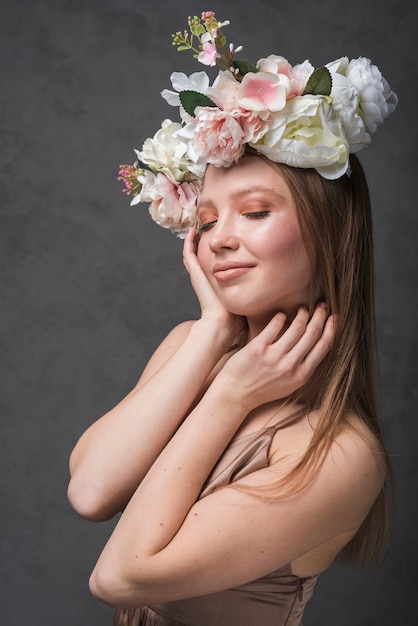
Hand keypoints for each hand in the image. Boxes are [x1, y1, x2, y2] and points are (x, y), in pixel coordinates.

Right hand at [183, 227, 245, 338]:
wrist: (223, 322)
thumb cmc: (234, 318)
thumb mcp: (243, 302)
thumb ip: (251, 296)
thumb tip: (267, 296)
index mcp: (213, 286)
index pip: (209, 269)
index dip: (211, 257)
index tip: (216, 247)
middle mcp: (204, 280)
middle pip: (197, 260)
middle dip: (199, 247)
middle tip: (200, 233)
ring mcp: (198, 276)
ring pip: (191, 255)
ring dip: (191, 242)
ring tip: (194, 229)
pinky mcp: (196, 274)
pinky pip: (188, 254)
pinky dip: (189, 242)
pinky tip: (192, 231)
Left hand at [218, 304, 334, 410]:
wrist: (236, 394)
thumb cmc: (262, 389)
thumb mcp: (289, 385)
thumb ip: (303, 368)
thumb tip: (317, 345)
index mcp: (301, 375)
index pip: (324, 346)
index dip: (331, 328)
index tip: (333, 317)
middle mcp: (290, 366)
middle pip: (313, 333)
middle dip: (320, 315)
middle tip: (321, 305)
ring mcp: (274, 357)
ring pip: (297, 326)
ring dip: (302, 313)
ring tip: (301, 308)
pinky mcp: (258, 348)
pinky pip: (275, 325)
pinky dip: (281, 316)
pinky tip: (282, 314)